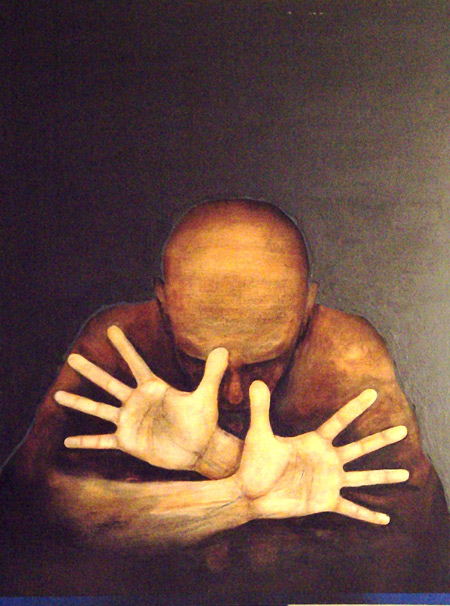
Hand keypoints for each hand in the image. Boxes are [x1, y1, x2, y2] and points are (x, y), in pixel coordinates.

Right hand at [54, 325, 228, 471]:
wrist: (198, 452)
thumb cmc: (203, 423)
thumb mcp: (205, 397)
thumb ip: (212, 373)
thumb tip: (224, 348)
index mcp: (153, 388)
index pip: (135, 362)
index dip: (124, 346)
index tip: (112, 329)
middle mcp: (137, 402)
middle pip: (108, 382)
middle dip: (90, 370)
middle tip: (71, 356)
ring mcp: (130, 421)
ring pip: (98, 409)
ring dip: (79, 402)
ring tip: (57, 395)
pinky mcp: (127, 442)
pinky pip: (101, 440)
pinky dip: (85, 441)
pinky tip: (67, 443)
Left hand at [235, 383, 408, 524]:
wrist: (249, 493)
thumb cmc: (253, 463)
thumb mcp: (259, 434)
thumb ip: (260, 408)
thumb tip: (256, 382)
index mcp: (315, 442)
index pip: (340, 420)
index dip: (356, 407)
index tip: (373, 393)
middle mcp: (327, 459)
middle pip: (361, 447)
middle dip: (382, 439)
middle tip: (404, 429)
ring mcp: (328, 481)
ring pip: (364, 477)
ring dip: (384, 476)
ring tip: (406, 473)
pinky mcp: (325, 501)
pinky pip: (352, 509)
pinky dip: (368, 515)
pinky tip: (384, 520)